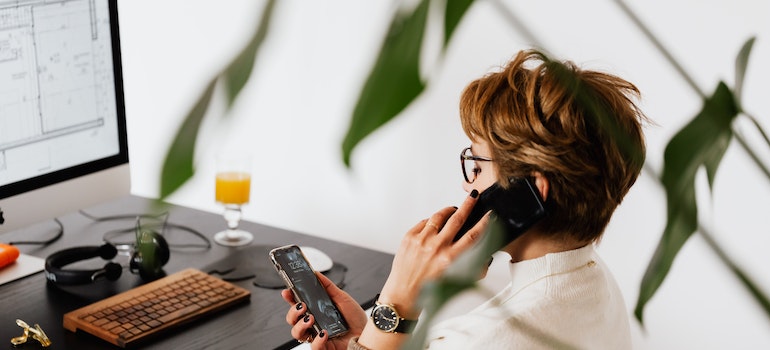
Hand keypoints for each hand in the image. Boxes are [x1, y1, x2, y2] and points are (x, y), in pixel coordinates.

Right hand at [282, 272, 366, 349]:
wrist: (367, 333)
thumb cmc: (355, 319)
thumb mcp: (342, 298)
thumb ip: (328, 286)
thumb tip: (316, 274)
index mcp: (316, 311)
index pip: (297, 305)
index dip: (289, 298)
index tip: (287, 291)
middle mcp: (314, 324)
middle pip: (292, 320)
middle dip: (293, 312)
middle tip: (302, 306)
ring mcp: (316, 336)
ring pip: (297, 334)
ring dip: (300, 325)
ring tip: (311, 318)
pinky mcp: (323, 347)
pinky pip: (313, 347)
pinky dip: (317, 340)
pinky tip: (324, 333)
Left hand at [377, 190, 488, 317]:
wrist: (403, 294)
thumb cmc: (428, 290)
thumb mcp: (455, 280)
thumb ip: (471, 267)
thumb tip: (483, 255)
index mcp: (450, 259)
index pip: (472, 235)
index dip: (484, 223)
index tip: (489, 215)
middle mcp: (436, 248)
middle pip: (457, 219)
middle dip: (468, 205)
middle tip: (473, 197)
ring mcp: (421, 240)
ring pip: (439, 216)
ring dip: (448, 211)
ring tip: (453, 209)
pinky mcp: (409, 237)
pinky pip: (424, 222)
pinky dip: (431, 222)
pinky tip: (434, 225)